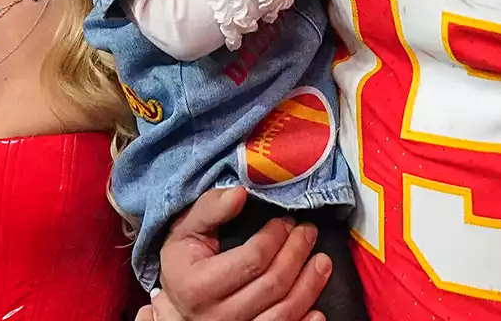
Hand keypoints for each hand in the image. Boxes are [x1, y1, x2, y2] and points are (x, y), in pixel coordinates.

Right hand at [146, 188, 329, 320]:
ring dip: (309, 286)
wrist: (178, 309)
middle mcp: (217, 316)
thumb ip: (210, 209)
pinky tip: (318, 308)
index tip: (285, 221)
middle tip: (308, 233)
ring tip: (322, 261)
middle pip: (272, 285)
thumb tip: (240, 193)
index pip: (251, 260)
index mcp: (198, 286)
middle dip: (296, 254)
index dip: (275, 237)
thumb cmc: (183, 265)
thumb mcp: (185, 231)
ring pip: (283, 314)